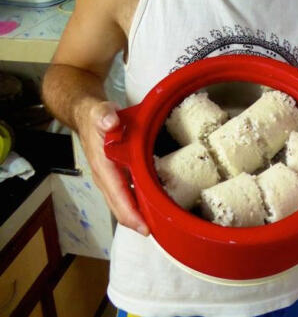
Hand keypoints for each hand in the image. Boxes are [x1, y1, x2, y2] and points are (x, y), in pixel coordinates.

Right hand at [75, 100, 149, 235]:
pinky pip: (129, 195)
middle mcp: (106, 178)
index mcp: (103, 167)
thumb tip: (110, 122)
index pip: (117, 195)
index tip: (145, 228)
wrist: (88, 117)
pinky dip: (141, 203)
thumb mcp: (100, 112)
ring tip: (163, 224)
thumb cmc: (96, 118)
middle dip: (138, 222)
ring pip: (125, 204)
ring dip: (141, 215)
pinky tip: (157, 205)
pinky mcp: (118, 178)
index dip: (131, 214)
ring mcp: (112, 180)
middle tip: (161, 232)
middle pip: (121, 207)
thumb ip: (104, 116)